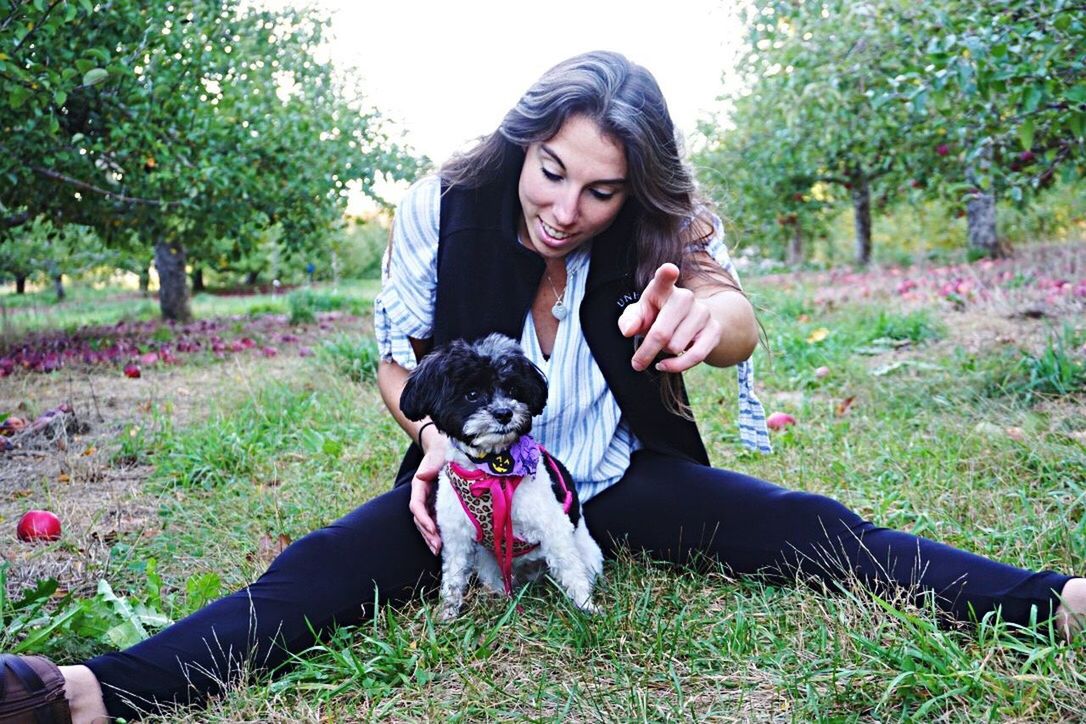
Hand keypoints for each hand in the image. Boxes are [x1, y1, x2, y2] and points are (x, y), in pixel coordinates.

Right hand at [409, 430, 446, 554]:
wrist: (444, 448)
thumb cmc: (441, 452)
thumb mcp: (437, 457)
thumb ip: (430, 467)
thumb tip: (421, 476)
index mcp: (419, 486)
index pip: (416, 506)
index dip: (423, 518)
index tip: (432, 529)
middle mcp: (420, 495)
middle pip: (419, 518)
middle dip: (427, 533)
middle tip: (437, 547)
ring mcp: (427, 501)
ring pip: (424, 522)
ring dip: (430, 537)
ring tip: (437, 550)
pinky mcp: (435, 504)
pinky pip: (433, 520)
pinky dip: (436, 532)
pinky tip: (441, 542)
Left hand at [617, 263, 721, 372]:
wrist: (689, 321)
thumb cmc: (657, 316)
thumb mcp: (639, 315)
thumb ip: (629, 320)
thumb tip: (628, 330)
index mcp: (663, 289)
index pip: (665, 278)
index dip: (667, 274)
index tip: (669, 270)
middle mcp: (685, 297)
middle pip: (662, 333)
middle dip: (646, 351)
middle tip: (638, 360)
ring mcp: (703, 313)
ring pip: (676, 347)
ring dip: (665, 353)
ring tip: (665, 343)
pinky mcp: (714, 330)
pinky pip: (695, 357)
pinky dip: (677, 366)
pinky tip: (666, 364)